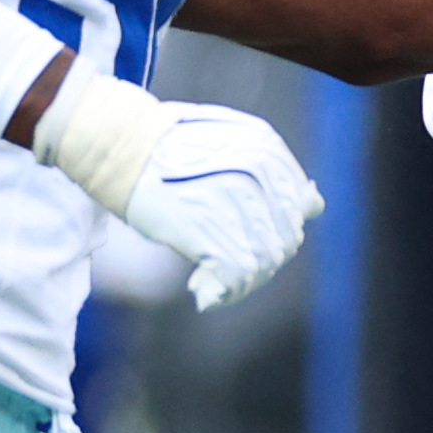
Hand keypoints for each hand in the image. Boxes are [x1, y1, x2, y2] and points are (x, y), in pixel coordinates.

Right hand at [34, 74, 320, 307]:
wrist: (118, 143)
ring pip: (264, 263)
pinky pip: (237, 275)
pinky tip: (201, 287)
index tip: (242, 240)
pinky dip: (224, 290)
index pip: (298, 211)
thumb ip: (274, 172)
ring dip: (242, 282)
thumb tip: (314, 204)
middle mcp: (259, 173)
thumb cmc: (165, 146)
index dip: (275, 234)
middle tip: (224, 265)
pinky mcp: (208, 225)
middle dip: (260, 261)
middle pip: (284, 241)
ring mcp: (235, 200)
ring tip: (212, 278)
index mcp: (268, 150)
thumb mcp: (232, 142)